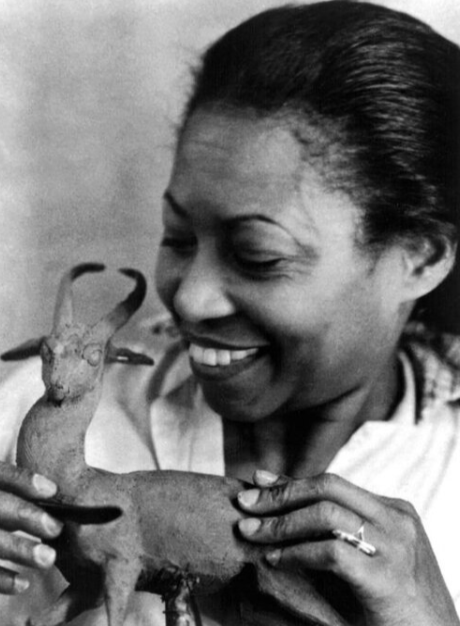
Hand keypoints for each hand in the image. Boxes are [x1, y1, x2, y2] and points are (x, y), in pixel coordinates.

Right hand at [0, 461, 62, 594]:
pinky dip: (1, 579)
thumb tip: (61, 497)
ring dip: (19, 549)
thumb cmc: (0, 506)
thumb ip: (21, 492)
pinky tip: (23, 582)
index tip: (53, 490)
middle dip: (25, 516)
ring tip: (48, 558)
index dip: (23, 480)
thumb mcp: (4, 492)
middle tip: (56, 528)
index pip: (0, 474)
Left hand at [237, 471, 458, 625]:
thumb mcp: (370, 559)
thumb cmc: (396, 606)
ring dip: (281, 522)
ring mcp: (394, 546)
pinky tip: (275, 559)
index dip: (290, 481)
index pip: (332, 483)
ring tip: (250, 532)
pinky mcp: (386, 577)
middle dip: (280, 493)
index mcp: (394, 510)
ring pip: (326, 513)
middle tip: (244, 503)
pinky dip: (297, 553)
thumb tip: (286, 515)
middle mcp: (395, 519)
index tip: (257, 480)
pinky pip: (331, 552)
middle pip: (328, 487)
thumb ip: (339, 533)